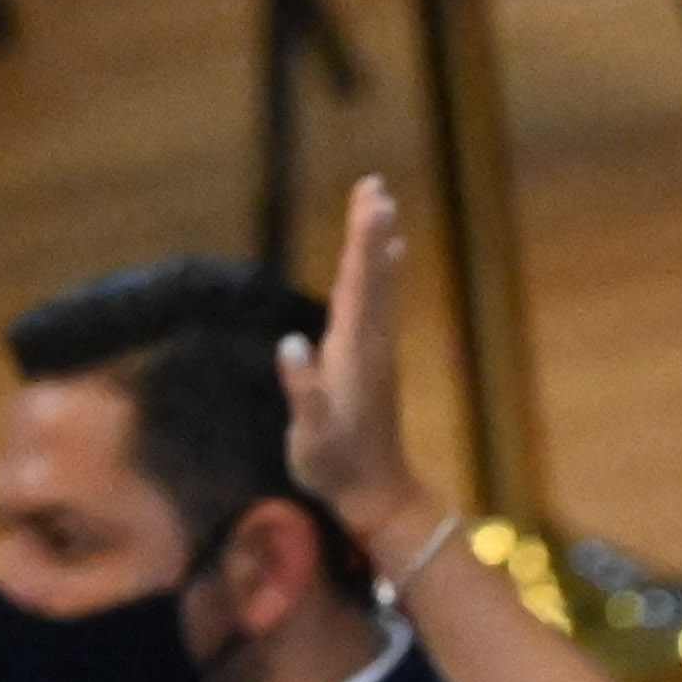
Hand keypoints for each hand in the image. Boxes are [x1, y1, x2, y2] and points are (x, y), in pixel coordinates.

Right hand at [283, 176, 454, 577]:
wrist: (376, 496)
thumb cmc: (337, 468)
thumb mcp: (312, 438)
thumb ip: (304, 392)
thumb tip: (292, 344)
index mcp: (355, 353)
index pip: (360, 286)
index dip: (363, 243)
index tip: (371, 202)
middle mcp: (371, 344)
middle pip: (373, 276)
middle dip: (373, 230)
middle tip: (377, 185)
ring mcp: (375, 352)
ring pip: (380, 286)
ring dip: (380, 245)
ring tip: (384, 206)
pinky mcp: (373, 362)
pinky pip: (380, 303)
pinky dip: (383, 273)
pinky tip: (388, 259)